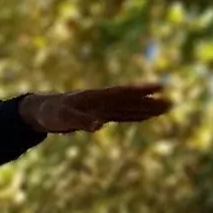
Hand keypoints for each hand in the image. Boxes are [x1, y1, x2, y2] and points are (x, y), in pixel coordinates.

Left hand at [20, 82, 171, 134]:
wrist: (42, 111)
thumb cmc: (51, 112)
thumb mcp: (63, 118)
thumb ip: (81, 121)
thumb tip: (99, 125)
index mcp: (96, 97)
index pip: (123, 93)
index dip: (141, 90)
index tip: (159, 87)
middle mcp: (103, 101)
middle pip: (131, 101)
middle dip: (150, 103)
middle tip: (171, 103)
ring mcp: (103, 108)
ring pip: (129, 108)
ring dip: (146, 109)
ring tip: (165, 108)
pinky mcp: (100, 115)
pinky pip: (122, 115)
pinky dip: (135, 116)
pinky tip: (146, 116)